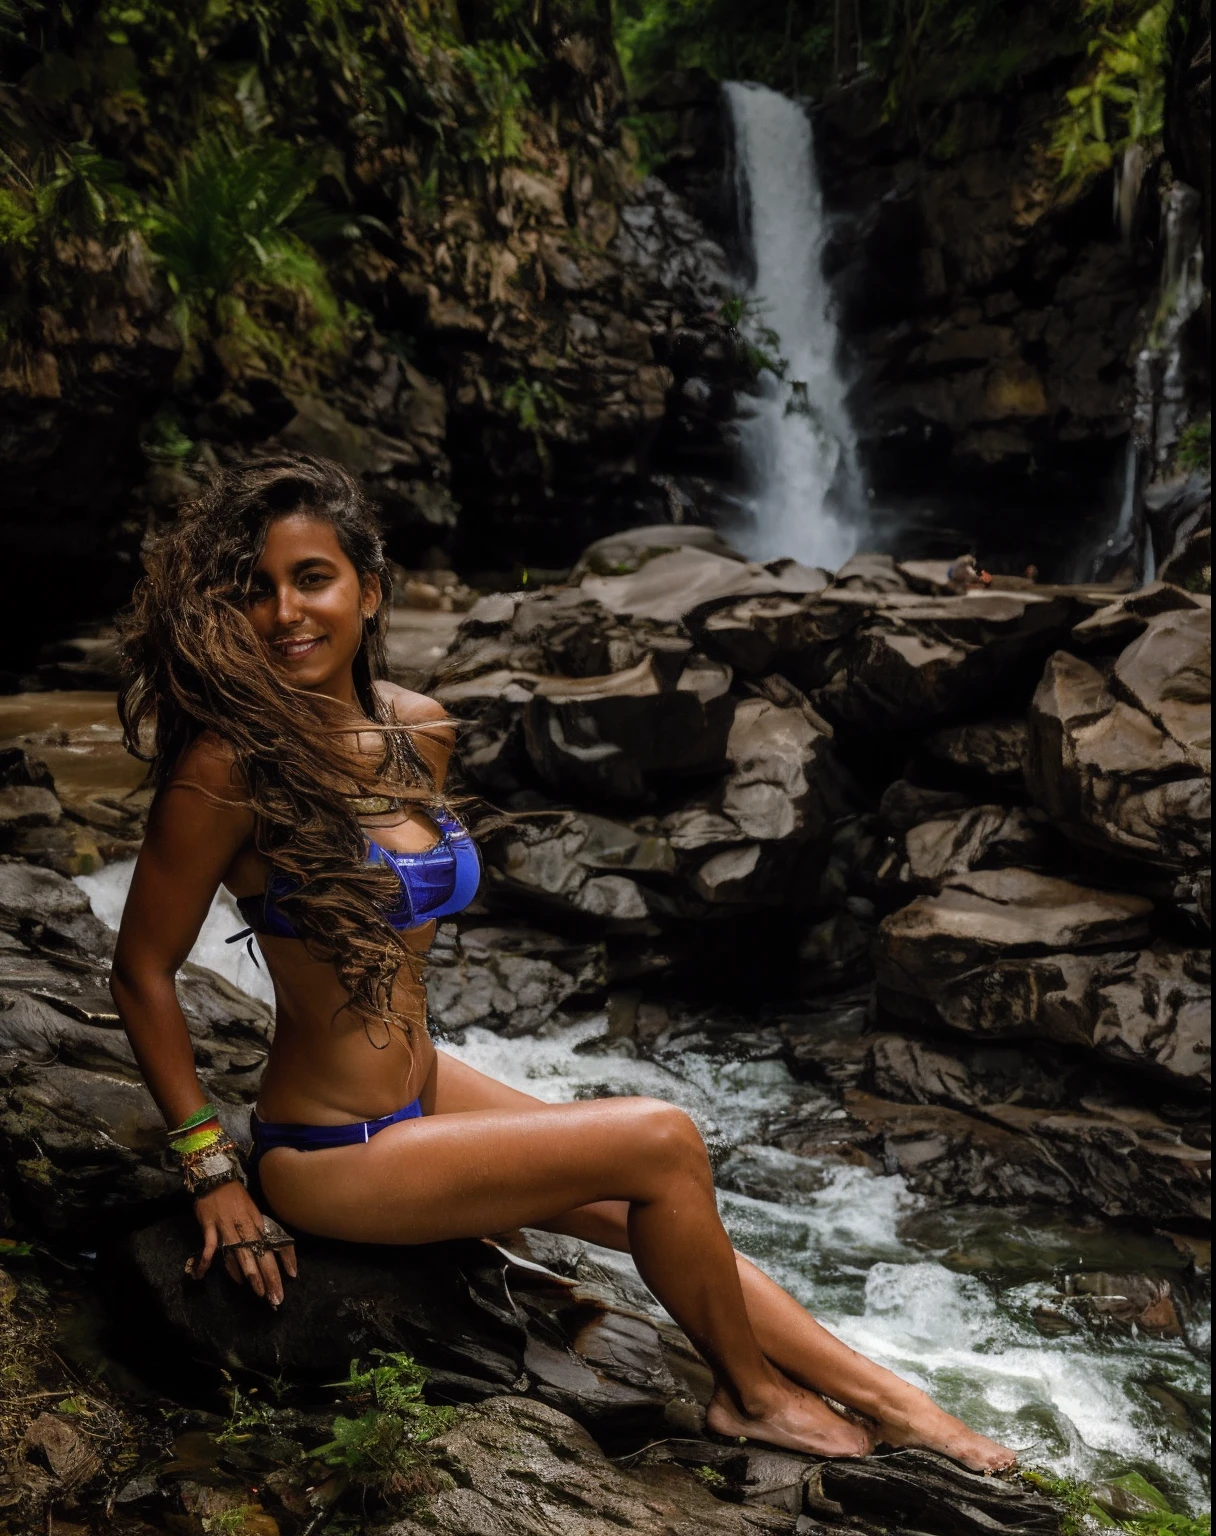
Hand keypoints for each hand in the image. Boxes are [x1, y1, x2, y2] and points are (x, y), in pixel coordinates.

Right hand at [190, 1180, 297, 1306]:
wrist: (216, 1178)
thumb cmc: (236, 1196)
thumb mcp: (253, 1211)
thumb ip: (259, 1230)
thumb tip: (269, 1249)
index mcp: (257, 1223)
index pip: (274, 1243)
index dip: (284, 1259)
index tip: (292, 1276)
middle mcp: (245, 1227)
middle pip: (260, 1254)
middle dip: (269, 1276)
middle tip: (276, 1296)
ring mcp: (227, 1228)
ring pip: (240, 1253)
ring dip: (249, 1273)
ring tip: (257, 1291)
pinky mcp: (210, 1227)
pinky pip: (209, 1246)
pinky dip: (207, 1260)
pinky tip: (203, 1275)